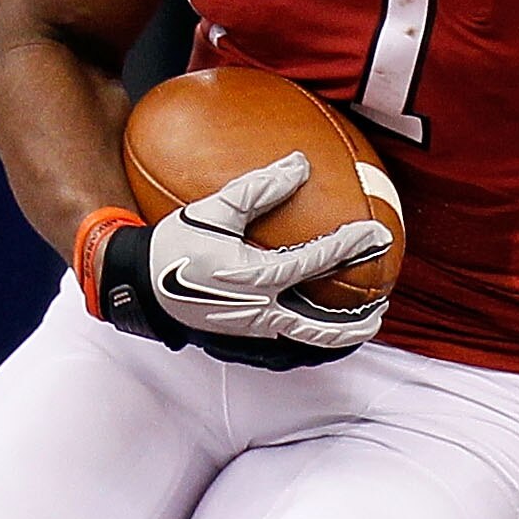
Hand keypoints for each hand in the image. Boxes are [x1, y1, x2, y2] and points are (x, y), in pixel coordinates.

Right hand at [74, 153, 393, 368]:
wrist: (136, 284)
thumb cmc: (173, 243)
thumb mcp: (214, 208)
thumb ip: (260, 187)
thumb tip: (300, 164)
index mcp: (255, 276)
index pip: (316, 261)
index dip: (351, 246)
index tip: (379, 235)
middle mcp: (258, 311)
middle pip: (322, 324)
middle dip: (358, 316)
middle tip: (383, 301)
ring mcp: (249, 334)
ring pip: (307, 345)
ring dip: (339, 338)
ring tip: (362, 327)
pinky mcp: (239, 345)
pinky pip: (285, 354)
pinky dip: (310, 348)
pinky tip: (319, 339)